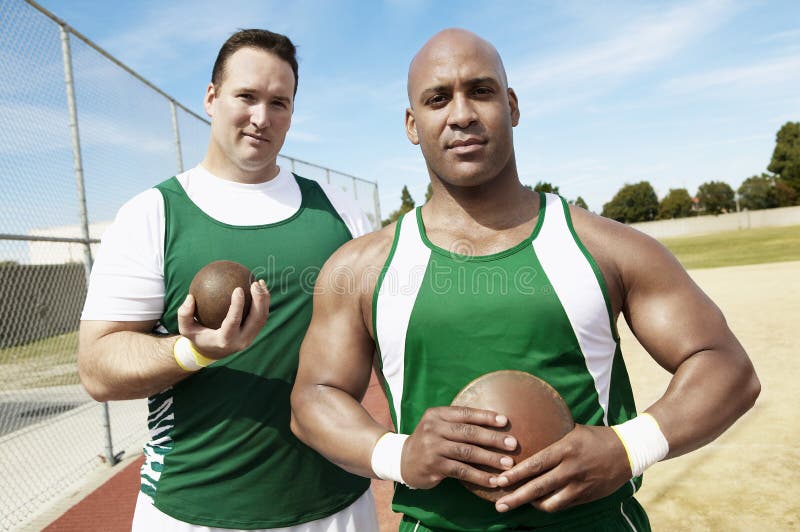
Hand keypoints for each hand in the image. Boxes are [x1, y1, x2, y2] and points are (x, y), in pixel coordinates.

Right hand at [177, 280, 269, 358]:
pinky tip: (259, 287)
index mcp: (225, 340)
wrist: (212, 352)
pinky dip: (263, 302)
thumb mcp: (186, 329)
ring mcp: (250, 337)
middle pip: (256, 320)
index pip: (234, 321)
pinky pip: (262, 316)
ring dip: (264, 299)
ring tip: (260, 282)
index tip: (238, 288)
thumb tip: (190, 297)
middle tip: (254, 283)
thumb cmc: (198, 337)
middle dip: (259, 301)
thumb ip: (184, 314)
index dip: (238, 305)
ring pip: (262, 318)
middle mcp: (241, 341)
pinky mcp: (254, 333)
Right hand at [401, 406, 517, 489]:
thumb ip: (459, 423)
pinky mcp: (433, 466)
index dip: (486, 417)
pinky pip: (461, 471)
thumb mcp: (439, 426)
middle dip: (493, 438)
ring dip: (490, 459)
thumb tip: (494, 424)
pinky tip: (493, 481)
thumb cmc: (430, 441)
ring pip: (467, 452)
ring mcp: (432, 448)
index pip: (465, 413)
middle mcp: (433, 429)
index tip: (505, 421)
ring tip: (508, 464)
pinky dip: (479, 476)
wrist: (403, 460)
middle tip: (513, 444)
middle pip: (468, 432)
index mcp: (437, 414)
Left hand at [494, 424, 630, 512]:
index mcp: (566, 450)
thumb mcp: (572, 429)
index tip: (499, 480)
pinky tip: (538, 503)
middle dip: (516, 497)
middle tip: (500, 504)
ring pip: (551, 503)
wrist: (628, 451)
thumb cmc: (596, 437)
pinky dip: (549, 505)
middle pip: (539, 488)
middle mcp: (571, 470)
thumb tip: (528, 429)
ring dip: (532, 505)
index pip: (536, 464)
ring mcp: (580, 486)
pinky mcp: (587, 496)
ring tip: (517, 503)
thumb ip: (552, 435)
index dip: (516, 475)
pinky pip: (563, 505)